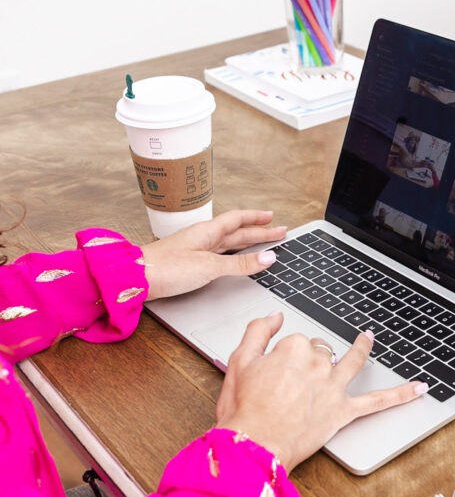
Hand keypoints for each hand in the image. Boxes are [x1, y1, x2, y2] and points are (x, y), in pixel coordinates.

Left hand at [141, 210, 286, 300]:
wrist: (135, 279)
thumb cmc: (166, 268)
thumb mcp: (210, 266)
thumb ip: (240, 264)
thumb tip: (268, 258)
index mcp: (208, 232)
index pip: (238, 220)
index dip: (256, 218)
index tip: (272, 217)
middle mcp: (203, 238)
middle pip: (237, 232)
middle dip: (259, 232)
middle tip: (278, 232)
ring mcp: (196, 250)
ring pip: (228, 243)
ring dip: (247, 243)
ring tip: (263, 243)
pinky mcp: (190, 263)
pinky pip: (220, 255)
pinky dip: (234, 256)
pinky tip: (236, 259)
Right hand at [215, 313, 427, 471]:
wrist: (254, 446)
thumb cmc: (243, 410)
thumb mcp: (238, 363)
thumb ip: (257, 332)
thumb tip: (274, 315)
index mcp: (294, 348)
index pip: (296, 343)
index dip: (286, 357)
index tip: (276, 371)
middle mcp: (319, 363)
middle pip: (321, 353)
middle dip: (311, 362)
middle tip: (293, 382)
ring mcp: (334, 387)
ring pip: (353, 361)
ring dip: (363, 348)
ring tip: (368, 338)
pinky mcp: (343, 411)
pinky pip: (378, 401)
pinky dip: (401, 394)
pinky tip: (419, 388)